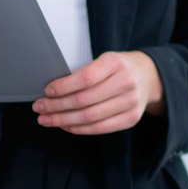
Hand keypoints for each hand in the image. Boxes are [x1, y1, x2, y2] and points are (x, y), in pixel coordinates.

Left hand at [34, 51, 162, 134]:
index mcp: (116, 63)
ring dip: (63, 120)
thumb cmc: (119, 67)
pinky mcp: (131, 118)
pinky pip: (100, 128)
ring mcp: (130, 102)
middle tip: (39, 108)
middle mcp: (126, 82)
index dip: (63, 87)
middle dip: (57, 106)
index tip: (46, 91)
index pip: (84, 78)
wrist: (148, 76)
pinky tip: (65, 126)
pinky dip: (78, 129)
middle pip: (84, 100)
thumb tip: (53, 90)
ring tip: (47, 119)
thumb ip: (85, 72)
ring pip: (89, 117)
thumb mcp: (104, 60)